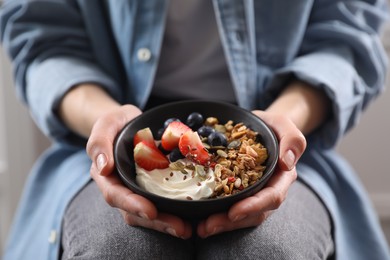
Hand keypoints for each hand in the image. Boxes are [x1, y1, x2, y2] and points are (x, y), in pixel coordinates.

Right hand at [87, 104, 191, 238]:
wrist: (130, 121)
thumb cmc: (117, 122)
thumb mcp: (106, 123)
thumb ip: (100, 141)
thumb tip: (103, 167)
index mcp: (106, 176)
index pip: (115, 195)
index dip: (132, 205)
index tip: (151, 210)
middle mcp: (121, 188)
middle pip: (134, 212)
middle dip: (157, 222)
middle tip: (180, 228)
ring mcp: (137, 190)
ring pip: (148, 214)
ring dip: (167, 223)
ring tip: (187, 229)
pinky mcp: (153, 188)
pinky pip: (161, 203)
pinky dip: (174, 212)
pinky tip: (190, 217)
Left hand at [197, 110, 305, 237]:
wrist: (260, 127)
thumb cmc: (271, 126)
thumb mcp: (282, 124)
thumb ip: (292, 139)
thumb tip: (287, 163)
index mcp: (282, 176)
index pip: (271, 196)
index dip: (253, 206)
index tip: (234, 212)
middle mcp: (269, 190)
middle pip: (254, 213)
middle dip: (231, 222)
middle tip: (208, 226)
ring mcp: (254, 194)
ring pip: (242, 216)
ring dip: (222, 224)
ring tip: (201, 229)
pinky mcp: (239, 194)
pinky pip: (230, 208)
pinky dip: (217, 216)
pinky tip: (201, 221)